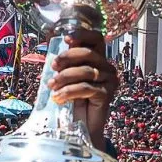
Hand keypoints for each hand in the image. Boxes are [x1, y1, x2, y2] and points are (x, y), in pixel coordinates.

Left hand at [48, 29, 119, 150]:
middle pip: (89, 53)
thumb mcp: (67, 79)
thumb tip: (52, 56)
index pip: (97, 38)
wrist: (80, 127)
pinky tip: (58, 98)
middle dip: (67, 57)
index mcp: (98, 59)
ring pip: (85, 71)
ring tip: (52, 87)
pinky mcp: (108, 94)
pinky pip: (86, 87)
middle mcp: (107, 67)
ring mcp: (109, 81)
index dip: (82, 35)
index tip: (66, 38)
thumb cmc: (72, 102)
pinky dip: (69, 92)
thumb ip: (64, 66)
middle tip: (53, 67)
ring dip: (64, 78)